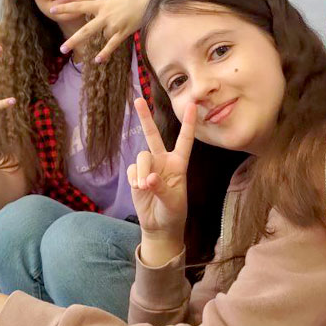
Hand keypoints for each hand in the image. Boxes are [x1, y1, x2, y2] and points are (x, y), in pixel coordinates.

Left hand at [54, 0, 153, 62]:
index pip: (79, 6)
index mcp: (101, 4)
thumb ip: (103, 9)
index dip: (66, 7)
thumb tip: (100, 22)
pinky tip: (98, 60)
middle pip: (86, 30)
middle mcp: (105, 15)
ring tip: (121, 23)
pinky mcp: (124, 31)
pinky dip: (105, 53)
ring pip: (104, 37)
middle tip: (62, 49)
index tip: (53, 9)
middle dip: (74, 41)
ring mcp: (114, 24)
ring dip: (110, 35)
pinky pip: (112, 44)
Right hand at [128, 99, 195, 246]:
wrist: (159, 225)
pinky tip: (138, 189)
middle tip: (138, 99)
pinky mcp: (136, 174)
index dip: (189, 123)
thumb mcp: (172, 202)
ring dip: (141, 171)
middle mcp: (163, 160)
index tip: (193, 104)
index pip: (185, 140)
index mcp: (179, 163)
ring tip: (144, 187)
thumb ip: (161, 188)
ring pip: (141, 156)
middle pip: (153, 135)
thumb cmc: (173, 212)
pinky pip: (132, 169)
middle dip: (145, 117)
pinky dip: (133, 179)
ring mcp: (148, 166)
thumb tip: (147, 179)